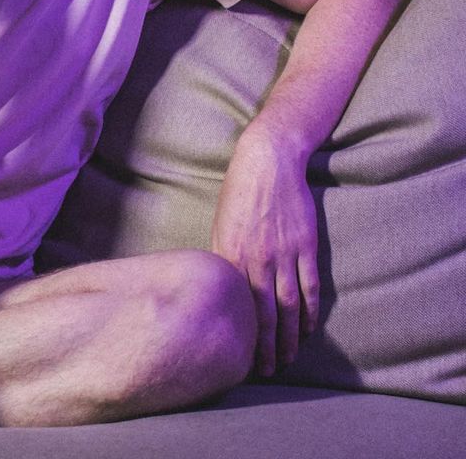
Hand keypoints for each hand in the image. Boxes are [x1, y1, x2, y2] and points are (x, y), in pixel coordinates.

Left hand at [211, 129, 319, 376]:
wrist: (267, 162)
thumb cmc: (239, 192)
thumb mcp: (221, 223)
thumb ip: (224, 257)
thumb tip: (223, 288)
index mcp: (230, 252)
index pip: (237, 305)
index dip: (241, 334)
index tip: (240, 357)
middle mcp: (257, 258)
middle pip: (264, 313)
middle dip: (265, 346)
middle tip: (267, 371)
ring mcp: (284, 253)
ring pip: (289, 305)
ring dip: (289, 336)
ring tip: (288, 358)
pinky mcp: (306, 246)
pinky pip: (310, 286)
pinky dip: (310, 311)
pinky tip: (308, 328)